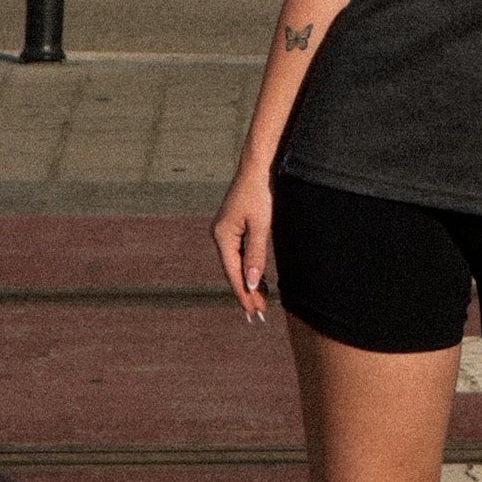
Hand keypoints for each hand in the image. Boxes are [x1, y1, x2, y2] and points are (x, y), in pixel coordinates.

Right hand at [212, 166, 275, 323]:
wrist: (258, 167)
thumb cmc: (260, 193)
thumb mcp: (261, 226)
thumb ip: (256, 255)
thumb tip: (250, 283)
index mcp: (222, 236)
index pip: (233, 273)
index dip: (244, 295)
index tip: (253, 313)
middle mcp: (220, 235)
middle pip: (233, 271)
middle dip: (246, 293)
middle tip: (258, 314)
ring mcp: (226, 231)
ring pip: (237, 264)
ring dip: (248, 282)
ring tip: (261, 302)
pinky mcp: (234, 227)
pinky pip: (240, 254)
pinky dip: (249, 268)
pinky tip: (258, 280)